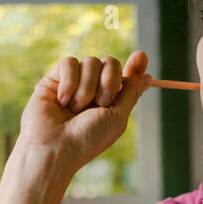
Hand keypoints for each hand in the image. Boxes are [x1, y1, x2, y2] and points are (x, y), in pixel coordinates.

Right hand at [17, 51, 152, 171]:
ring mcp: (73, 83)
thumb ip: (132, 93)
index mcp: (109, 101)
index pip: (123, 76)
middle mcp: (92, 90)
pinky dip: (70, 82)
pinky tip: (62, 101)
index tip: (140, 56)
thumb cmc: (87, 139)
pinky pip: (69, 62)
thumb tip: (148, 77)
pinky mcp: (54, 79)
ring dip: (87, 88)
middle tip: (102, 102)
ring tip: (76, 109)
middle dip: (110, 81)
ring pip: (90, 61)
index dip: (134, 66)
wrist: (55, 148)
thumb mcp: (118, 117)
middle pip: (110, 63)